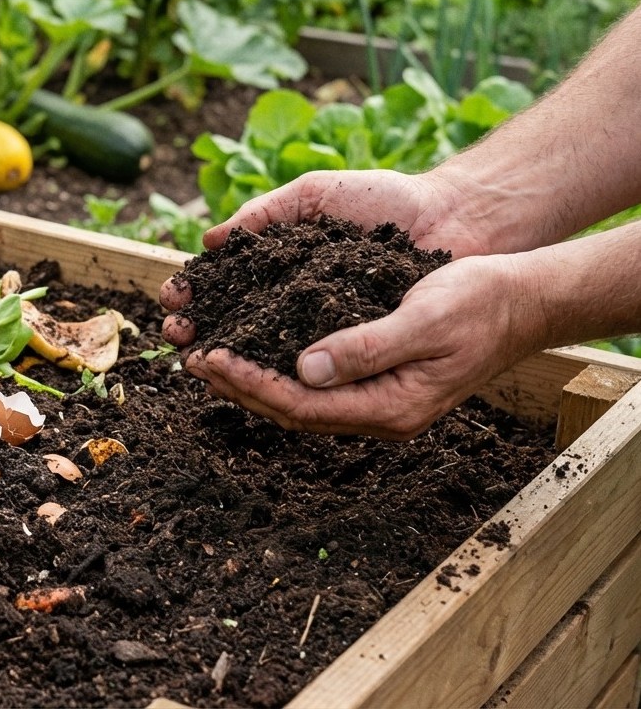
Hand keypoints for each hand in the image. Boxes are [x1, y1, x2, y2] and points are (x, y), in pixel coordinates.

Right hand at [159, 169, 486, 347]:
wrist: (455, 215)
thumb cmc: (386, 199)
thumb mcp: (315, 197)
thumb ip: (264, 215)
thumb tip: (208, 243)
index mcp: (283, 269)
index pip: (227, 290)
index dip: (196, 297)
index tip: (172, 299)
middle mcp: (300, 306)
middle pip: (238, 328)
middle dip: (202, 331)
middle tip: (177, 334)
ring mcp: (328, 331)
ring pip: (269, 354)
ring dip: (231, 359)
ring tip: (202, 358)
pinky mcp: (359, 352)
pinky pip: (315, 367)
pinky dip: (280, 372)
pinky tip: (254, 374)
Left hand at [182, 255, 543, 438]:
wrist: (523, 299)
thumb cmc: (479, 302)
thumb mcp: (423, 318)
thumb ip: (366, 347)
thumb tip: (304, 370)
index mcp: (391, 407)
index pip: (302, 406)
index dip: (250, 384)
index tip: (210, 357)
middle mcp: (380, 414)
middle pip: (292, 412)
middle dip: (238, 387)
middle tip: (192, 358)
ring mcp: (379, 402)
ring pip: (300, 402)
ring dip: (252, 382)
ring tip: (208, 358)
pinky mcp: (377, 381)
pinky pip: (315, 385)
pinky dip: (277, 369)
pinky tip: (253, 350)